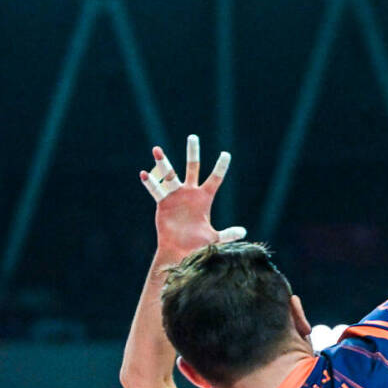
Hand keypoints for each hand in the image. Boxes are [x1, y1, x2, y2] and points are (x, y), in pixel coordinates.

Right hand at [140, 135, 244, 261]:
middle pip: (192, 168)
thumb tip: (243, 232)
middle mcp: (190, 193)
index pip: (215, 179)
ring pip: (170, 175)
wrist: (180, 251)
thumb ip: (228, 234)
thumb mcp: (215, 238)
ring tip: (156, 150)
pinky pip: (156, 191)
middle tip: (193, 137)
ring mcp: (176, 196)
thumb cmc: (198, 245)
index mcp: (205, 198)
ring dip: (163, 163)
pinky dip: (150, 183)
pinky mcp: (163, 202)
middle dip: (192, 153)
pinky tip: (144, 174)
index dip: (220, 167)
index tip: (226, 153)